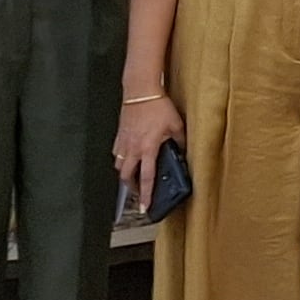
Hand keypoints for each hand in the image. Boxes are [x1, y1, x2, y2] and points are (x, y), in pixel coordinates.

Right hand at [113, 91, 181, 211]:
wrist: (140, 91)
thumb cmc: (158, 106)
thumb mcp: (176, 124)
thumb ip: (180, 141)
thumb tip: (183, 151)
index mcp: (148, 148)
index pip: (146, 177)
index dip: (146, 194)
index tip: (145, 207)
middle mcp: (133, 149)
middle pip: (126, 176)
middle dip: (132, 187)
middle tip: (139, 192)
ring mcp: (124, 142)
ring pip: (119, 166)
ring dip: (126, 173)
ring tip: (134, 176)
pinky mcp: (119, 135)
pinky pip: (117, 153)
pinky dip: (121, 159)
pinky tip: (128, 157)